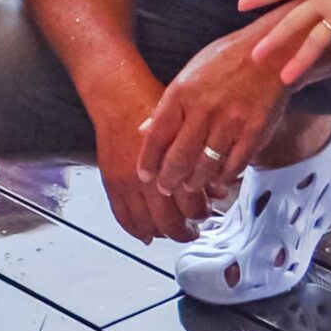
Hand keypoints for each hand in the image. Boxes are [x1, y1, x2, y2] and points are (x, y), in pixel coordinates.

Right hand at [86, 66, 199, 244]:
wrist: (120, 96)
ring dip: (162, 233)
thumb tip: (218, 190)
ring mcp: (128, 183)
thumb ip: (202, 161)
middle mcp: (149, 178)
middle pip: (170, 221)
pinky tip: (146, 235)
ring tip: (172, 231)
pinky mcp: (112, 183)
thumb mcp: (188, 130)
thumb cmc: (154, 106)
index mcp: (172, 164)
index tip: (207, 213)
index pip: (191, 204)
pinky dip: (135, 230)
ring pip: (147, 224)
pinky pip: (123, 216)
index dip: (202, 213)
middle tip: (193, 229)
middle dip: (185, 230)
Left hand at [137, 24, 291, 208]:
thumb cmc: (228, 60)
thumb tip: (146, 130)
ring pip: (205, 167)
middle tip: (166, 187)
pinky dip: (223, 177)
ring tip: (190, 186)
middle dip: (169, 180)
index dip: (148, 161)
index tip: (144, 176)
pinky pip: (233, 166)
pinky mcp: (253, 132)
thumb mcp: (190, 73)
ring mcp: (230, 122)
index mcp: (183, 92)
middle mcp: (204, 108)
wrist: (271, 53)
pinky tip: (218, 179)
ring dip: (195, 183)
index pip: (157, 135)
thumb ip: (170, 104)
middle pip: (179, 158)